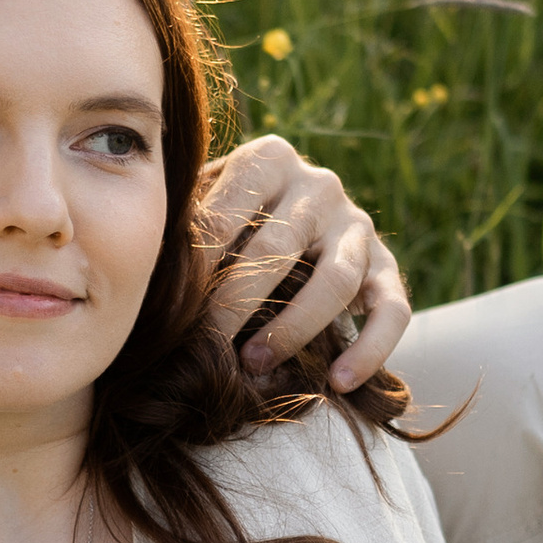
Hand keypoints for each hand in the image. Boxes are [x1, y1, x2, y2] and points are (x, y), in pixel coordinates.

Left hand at [197, 132, 411, 392]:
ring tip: (255, 364)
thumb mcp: (203, 206)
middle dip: (238, 302)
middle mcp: (320, 185)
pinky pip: (392, 310)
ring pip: (336, 280)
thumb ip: (184, 222)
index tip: (173, 304)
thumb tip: (150, 262)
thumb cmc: (229, 224)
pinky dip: (370, 349)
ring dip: (293, 328)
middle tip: (206, 344)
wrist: (296, 227)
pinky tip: (339, 383)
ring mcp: (357, 226)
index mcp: (269, 160)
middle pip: (278, 247)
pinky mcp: (387, 267)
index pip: (229, 211)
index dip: (200, 261)